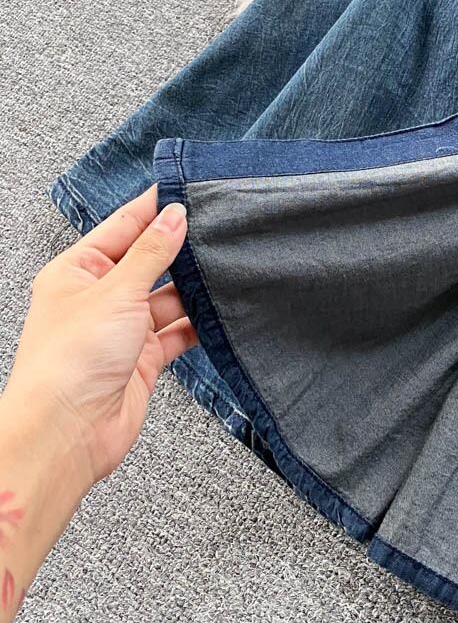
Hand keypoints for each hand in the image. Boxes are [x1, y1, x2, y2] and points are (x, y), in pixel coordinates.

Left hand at [4, 186, 197, 489]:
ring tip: (224, 268)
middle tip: (217, 226)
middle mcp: (98, 298)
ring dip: (193, 288)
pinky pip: (178, 331)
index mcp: (76, 271)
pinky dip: (198, 323)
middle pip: (148, 261)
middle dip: (179, 248)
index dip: (153, 208)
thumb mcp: (116, 292)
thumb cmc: (69, 362)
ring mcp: (122, 329)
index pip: (122, 227)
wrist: (67, 434)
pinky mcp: (143, 358)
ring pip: (168, 296)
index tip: (187, 189)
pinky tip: (219, 312)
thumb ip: (152, 252)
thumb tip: (175, 215)